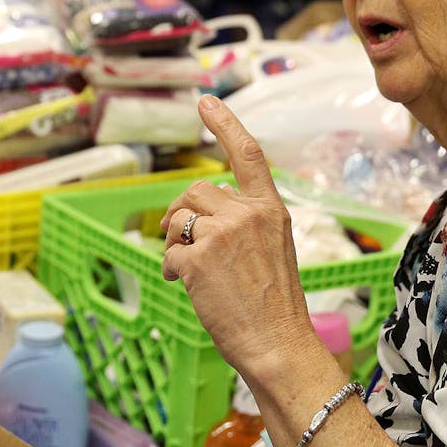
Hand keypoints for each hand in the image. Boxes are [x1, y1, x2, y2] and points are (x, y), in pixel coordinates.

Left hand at [159, 95, 317, 381]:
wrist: (278, 345)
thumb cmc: (274, 306)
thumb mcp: (272, 249)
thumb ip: (243, 224)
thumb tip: (198, 216)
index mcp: (270, 209)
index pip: (247, 154)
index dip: (224, 124)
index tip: (205, 102)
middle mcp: (246, 214)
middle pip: (196, 191)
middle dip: (182, 213)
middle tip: (181, 240)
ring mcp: (220, 235)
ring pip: (178, 219)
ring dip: (174, 241)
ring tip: (189, 270)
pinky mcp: (196, 260)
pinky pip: (168, 253)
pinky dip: (171, 270)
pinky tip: (186, 286)